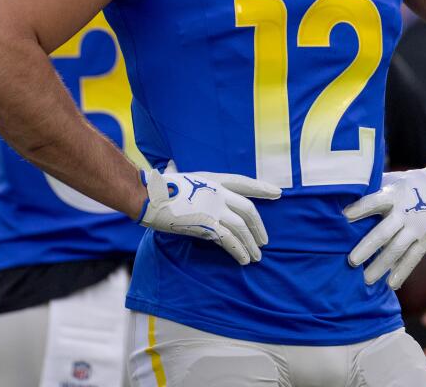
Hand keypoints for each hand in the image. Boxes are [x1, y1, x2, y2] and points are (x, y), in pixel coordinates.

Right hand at [139, 167, 280, 264]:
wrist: (147, 197)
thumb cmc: (156, 186)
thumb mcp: (173, 174)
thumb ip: (177, 171)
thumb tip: (169, 165)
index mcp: (212, 179)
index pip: (244, 182)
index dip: (262, 188)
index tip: (278, 193)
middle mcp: (218, 192)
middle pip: (248, 209)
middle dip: (258, 226)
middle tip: (265, 241)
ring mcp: (214, 208)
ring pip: (242, 227)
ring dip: (251, 244)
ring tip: (257, 256)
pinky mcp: (207, 225)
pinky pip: (229, 240)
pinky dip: (239, 251)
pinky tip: (244, 260)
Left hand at [344, 163, 425, 289]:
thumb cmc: (411, 184)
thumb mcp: (394, 181)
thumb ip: (375, 188)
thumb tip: (347, 194)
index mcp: (394, 194)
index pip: (375, 201)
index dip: (361, 208)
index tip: (345, 216)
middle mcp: (405, 212)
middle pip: (384, 232)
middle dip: (367, 247)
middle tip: (352, 261)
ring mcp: (417, 227)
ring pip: (397, 249)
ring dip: (381, 265)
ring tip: (367, 279)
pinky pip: (413, 258)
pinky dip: (402, 271)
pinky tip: (391, 284)